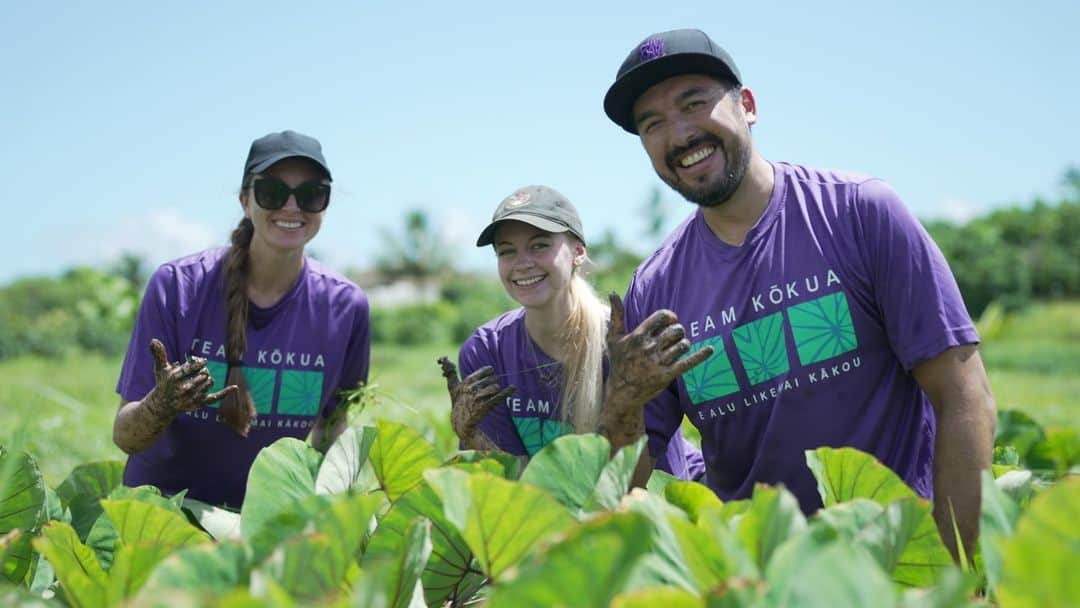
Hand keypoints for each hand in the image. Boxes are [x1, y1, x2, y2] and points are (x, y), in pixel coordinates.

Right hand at [146, 339, 236, 417]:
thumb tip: (154, 340)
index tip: (201, 361)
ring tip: (198, 380)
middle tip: (196, 373)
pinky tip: (235, 387)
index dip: (199, 363)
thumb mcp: (160, 368)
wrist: (164, 404)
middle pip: (204, 374)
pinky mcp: (200, 403)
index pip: (193, 366)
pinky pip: (216, 397)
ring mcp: (194, 397)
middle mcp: (185, 388)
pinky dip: (226, 392)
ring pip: (210, 382)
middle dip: (202, 371)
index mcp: (176, 378)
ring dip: (207, 379)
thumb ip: (159, 354)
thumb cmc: (164, 382)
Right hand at [438, 356, 514, 449]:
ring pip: (494, 388)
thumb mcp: (453, 388)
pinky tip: (513, 388)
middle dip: (493, 381)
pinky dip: (507, 392)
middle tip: (492, 386)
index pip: (482, 372)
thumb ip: (450, 374)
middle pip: (490, 379)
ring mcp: (476, 399)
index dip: (488, 371)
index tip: (491, 371)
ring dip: (496, 389)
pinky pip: (497, 398)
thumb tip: (445, 359)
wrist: (459, 423)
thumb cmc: (457, 404)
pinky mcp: (482, 408)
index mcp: (465, 383)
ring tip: (494, 392)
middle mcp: (471, 390)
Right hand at [599, 294, 712, 445]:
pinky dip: (701, 355)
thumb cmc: (618, 362)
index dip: (670, 316)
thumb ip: (616, 315)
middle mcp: (650, 348)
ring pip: (683, 344)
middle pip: (675, 330)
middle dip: (678, 331)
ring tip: (677, 347)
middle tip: (674, 336)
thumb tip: (613, 293)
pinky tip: (710, 349)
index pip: (662, 317)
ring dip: (683, 343)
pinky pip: (688, 362)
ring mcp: (659, 362)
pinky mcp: (668, 375)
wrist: (622, 393)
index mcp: (638, 336)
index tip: (670, 320)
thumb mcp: (613, 338)